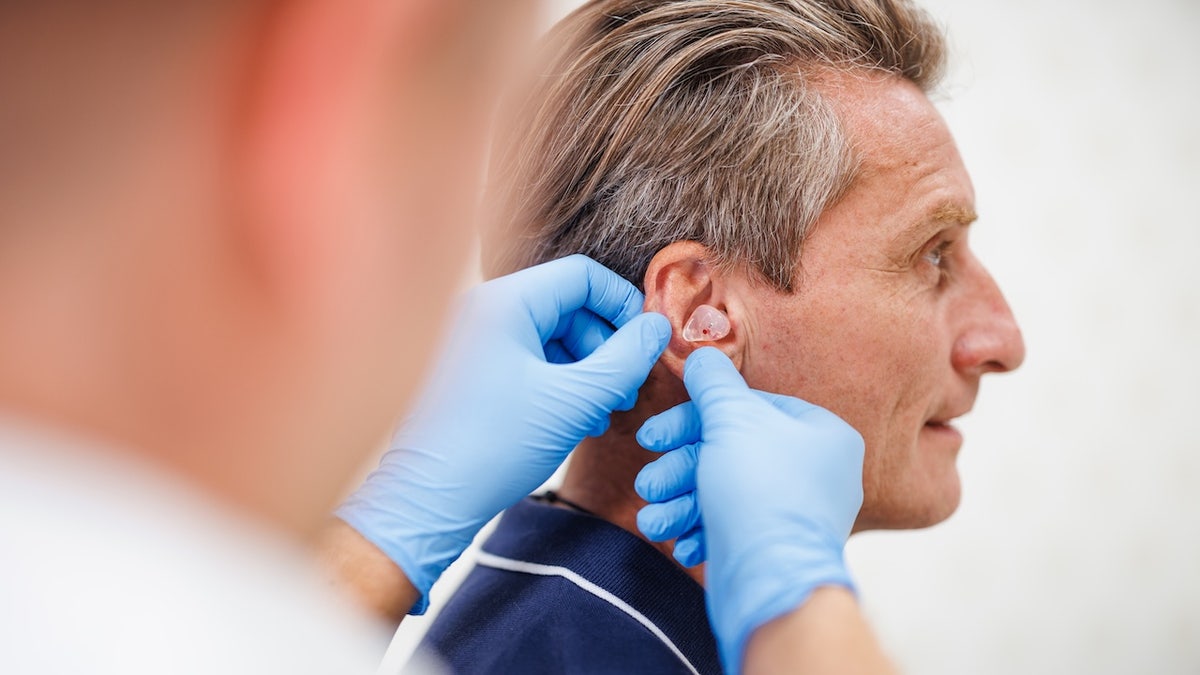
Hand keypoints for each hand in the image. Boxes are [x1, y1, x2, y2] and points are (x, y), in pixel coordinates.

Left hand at [337, 255, 670, 611]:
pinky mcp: (474, 371)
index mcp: (505, 302)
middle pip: (569, 305)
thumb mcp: (576, 401)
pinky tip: (578, 421)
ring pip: (553, 336)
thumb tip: (659, 328)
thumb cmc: (493, 447)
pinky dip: (562, 384)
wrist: (427, 501)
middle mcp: (485, 311)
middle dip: (607, 346)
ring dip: (588, 370)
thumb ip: (626, 359)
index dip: (624, 306)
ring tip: (604, 412)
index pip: (583, 276)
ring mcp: (476, 341)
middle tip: (627, 391)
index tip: (646, 347)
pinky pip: (531, 360)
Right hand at [634, 347, 864, 673]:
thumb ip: (713, 383)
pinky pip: (734, 526)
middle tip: (648, 483)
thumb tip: (701, 355)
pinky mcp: (776, 547)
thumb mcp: (730, 419)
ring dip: (681, 502)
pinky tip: (683, 542)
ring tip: (653, 520)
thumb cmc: (759, 493)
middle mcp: (818, 471)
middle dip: (680, 469)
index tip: (653, 436)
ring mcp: (797, 512)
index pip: (748, 407)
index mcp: (822, 432)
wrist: (773, 584)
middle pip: (731, 451)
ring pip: (726, 491)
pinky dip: (702, 530)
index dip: (693, 418)